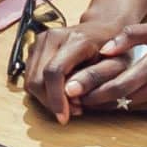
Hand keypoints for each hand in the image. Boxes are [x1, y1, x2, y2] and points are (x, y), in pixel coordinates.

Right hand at [21, 12, 143, 123]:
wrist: (103, 29)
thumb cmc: (114, 50)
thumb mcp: (116, 65)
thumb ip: (95, 78)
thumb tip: (71, 92)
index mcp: (76, 39)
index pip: (54, 72)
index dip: (56, 98)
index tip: (64, 117)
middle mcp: (53, 36)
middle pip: (37, 79)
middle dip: (51, 102)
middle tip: (71, 112)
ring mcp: (40, 40)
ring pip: (30, 81)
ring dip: (46, 98)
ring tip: (69, 104)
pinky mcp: (34, 47)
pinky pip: (30, 77)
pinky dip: (42, 90)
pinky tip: (61, 93)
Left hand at [53, 22, 146, 119]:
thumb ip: (133, 34)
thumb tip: (105, 48)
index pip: (118, 80)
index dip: (93, 87)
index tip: (71, 90)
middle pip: (119, 98)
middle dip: (93, 101)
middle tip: (70, 101)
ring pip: (128, 107)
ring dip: (106, 107)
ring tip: (83, 104)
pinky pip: (143, 111)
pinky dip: (126, 108)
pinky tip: (110, 105)